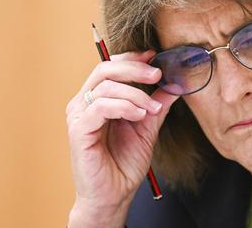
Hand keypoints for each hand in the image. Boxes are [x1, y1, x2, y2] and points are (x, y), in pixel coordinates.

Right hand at [66, 51, 178, 227]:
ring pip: (106, 87)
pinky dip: (124, 106)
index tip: (154, 56)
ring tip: (152, 108)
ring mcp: (79, 116)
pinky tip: (139, 116)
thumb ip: (156, 105)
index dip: (132, 58)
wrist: (113, 195)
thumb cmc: (124, 163)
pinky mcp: (78, 131)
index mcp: (97, 99)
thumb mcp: (147, 128)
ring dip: (135, 94)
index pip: (110, 67)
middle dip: (135, 68)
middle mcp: (84, 103)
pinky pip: (101, 107)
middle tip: (157, 75)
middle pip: (105, 69)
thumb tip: (173, 85)